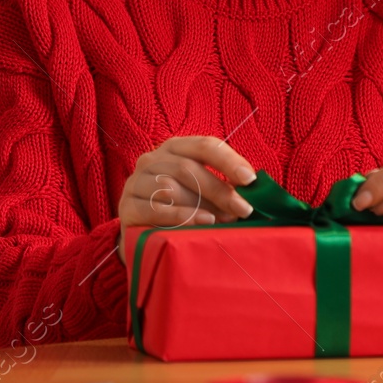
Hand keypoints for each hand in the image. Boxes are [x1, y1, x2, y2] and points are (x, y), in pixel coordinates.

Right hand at [118, 136, 255, 228]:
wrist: (143, 236)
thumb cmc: (182, 210)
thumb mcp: (203, 193)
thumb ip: (224, 187)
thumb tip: (255, 192)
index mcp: (175, 149)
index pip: (204, 146)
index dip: (228, 160)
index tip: (250, 179)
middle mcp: (152, 160)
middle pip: (187, 168)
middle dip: (219, 189)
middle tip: (243, 209)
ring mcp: (135, 182)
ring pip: (170, 188)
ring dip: (201, 205)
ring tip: (223, 221)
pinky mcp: (127, 207)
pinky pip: (155, 209)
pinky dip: (181, 216)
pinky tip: (201, 223)